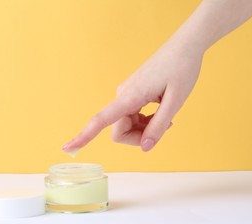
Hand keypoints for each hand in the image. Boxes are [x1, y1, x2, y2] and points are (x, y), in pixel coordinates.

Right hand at [63, 40, 203, 151]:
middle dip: (139, 137)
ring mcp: (126, 95)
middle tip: (164, 127)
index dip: (84, 136)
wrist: (184, 46)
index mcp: (129, 96)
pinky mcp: (131, 94)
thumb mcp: (175, 101)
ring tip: (165, 119)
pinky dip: (145, 122)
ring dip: (144, 129)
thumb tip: (145, 148)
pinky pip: (132, 117)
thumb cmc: (181, 69)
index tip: (67, 148)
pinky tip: (160, 114)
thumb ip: (158, 126)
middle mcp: (122, 96)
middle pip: (120, 131)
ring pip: (127, 126)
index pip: (101, 120)